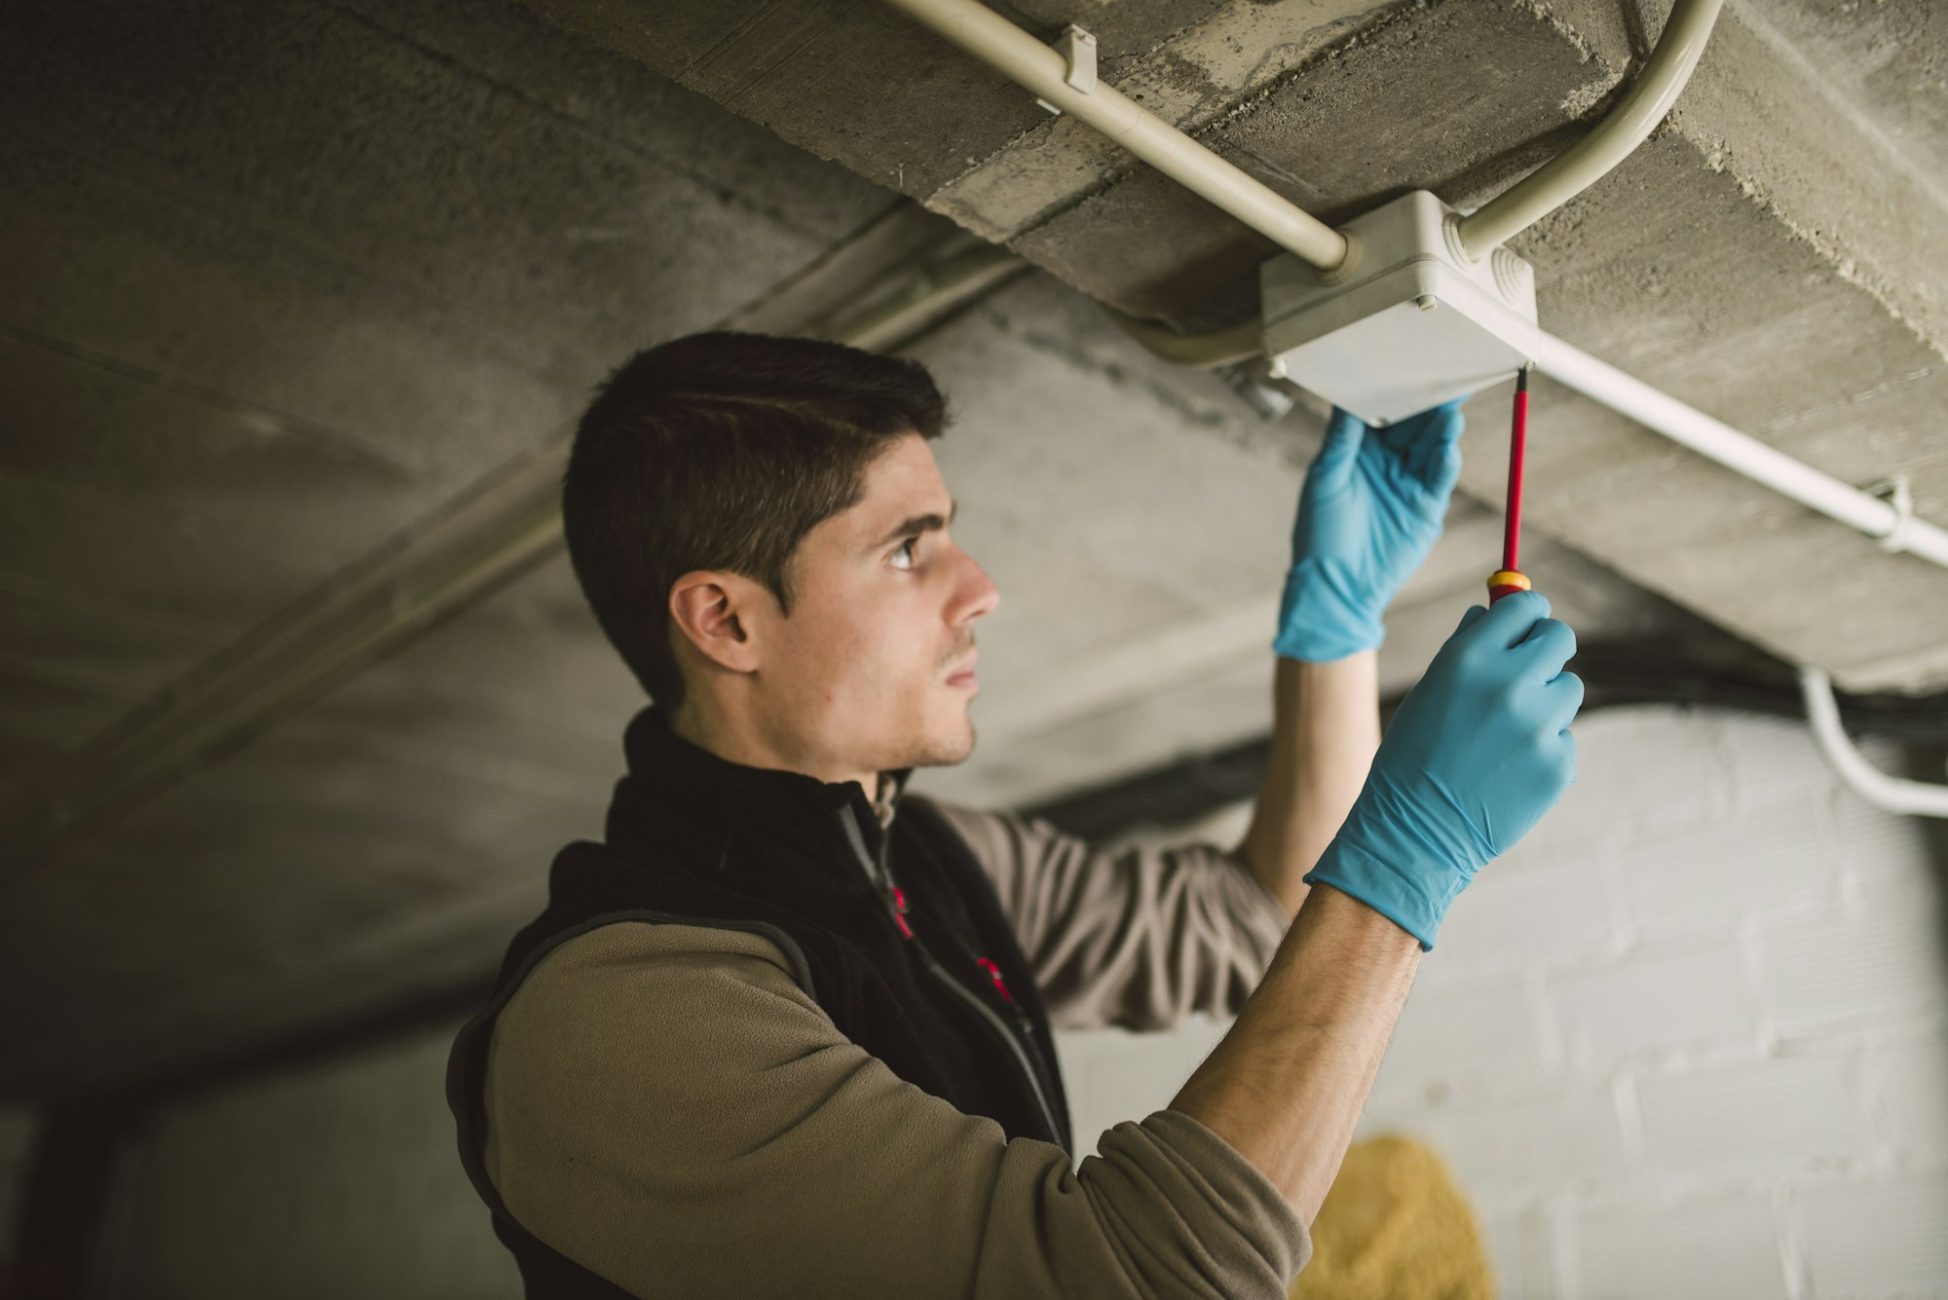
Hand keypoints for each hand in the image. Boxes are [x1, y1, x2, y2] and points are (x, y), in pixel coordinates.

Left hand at [1273, 400, 1467, 662]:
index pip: (1385, 412)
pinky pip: (1440, 477)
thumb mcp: (1325, 477)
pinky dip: (1445, 459)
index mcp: (1360, 451)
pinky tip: (1448, 444)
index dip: (1397, 391)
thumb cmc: (1320, 533)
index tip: (1408, 366)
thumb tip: (1347, 394)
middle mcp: (1388, 463)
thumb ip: (1342, 437)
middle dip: (1428, 403)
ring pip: (1430, 447)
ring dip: (1440, 428)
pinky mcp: (1426, 507)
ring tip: (1449, 409)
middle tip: (1442, 378)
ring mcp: (1408, 483)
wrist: (1337, 586)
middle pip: (1414, 425)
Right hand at [1302, 590, 1582, 949]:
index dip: (1526, 614)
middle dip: (1546, 650)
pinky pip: (1563, 737)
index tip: (1526, 624)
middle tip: (1528, 671)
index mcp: (1469, 658)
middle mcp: (1509, 683)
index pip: (1524, 608)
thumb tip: (1494, 612)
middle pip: (1560, 639)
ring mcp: (1539, 725)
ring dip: (1546, 701)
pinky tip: (1507, 768)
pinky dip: (1543, 747)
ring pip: (1568, 689)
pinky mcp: (1558, 762)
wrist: (1415, 832)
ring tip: (1505, 733)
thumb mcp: (1429, 690)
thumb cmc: (1412, 756)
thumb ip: (1466, 647)